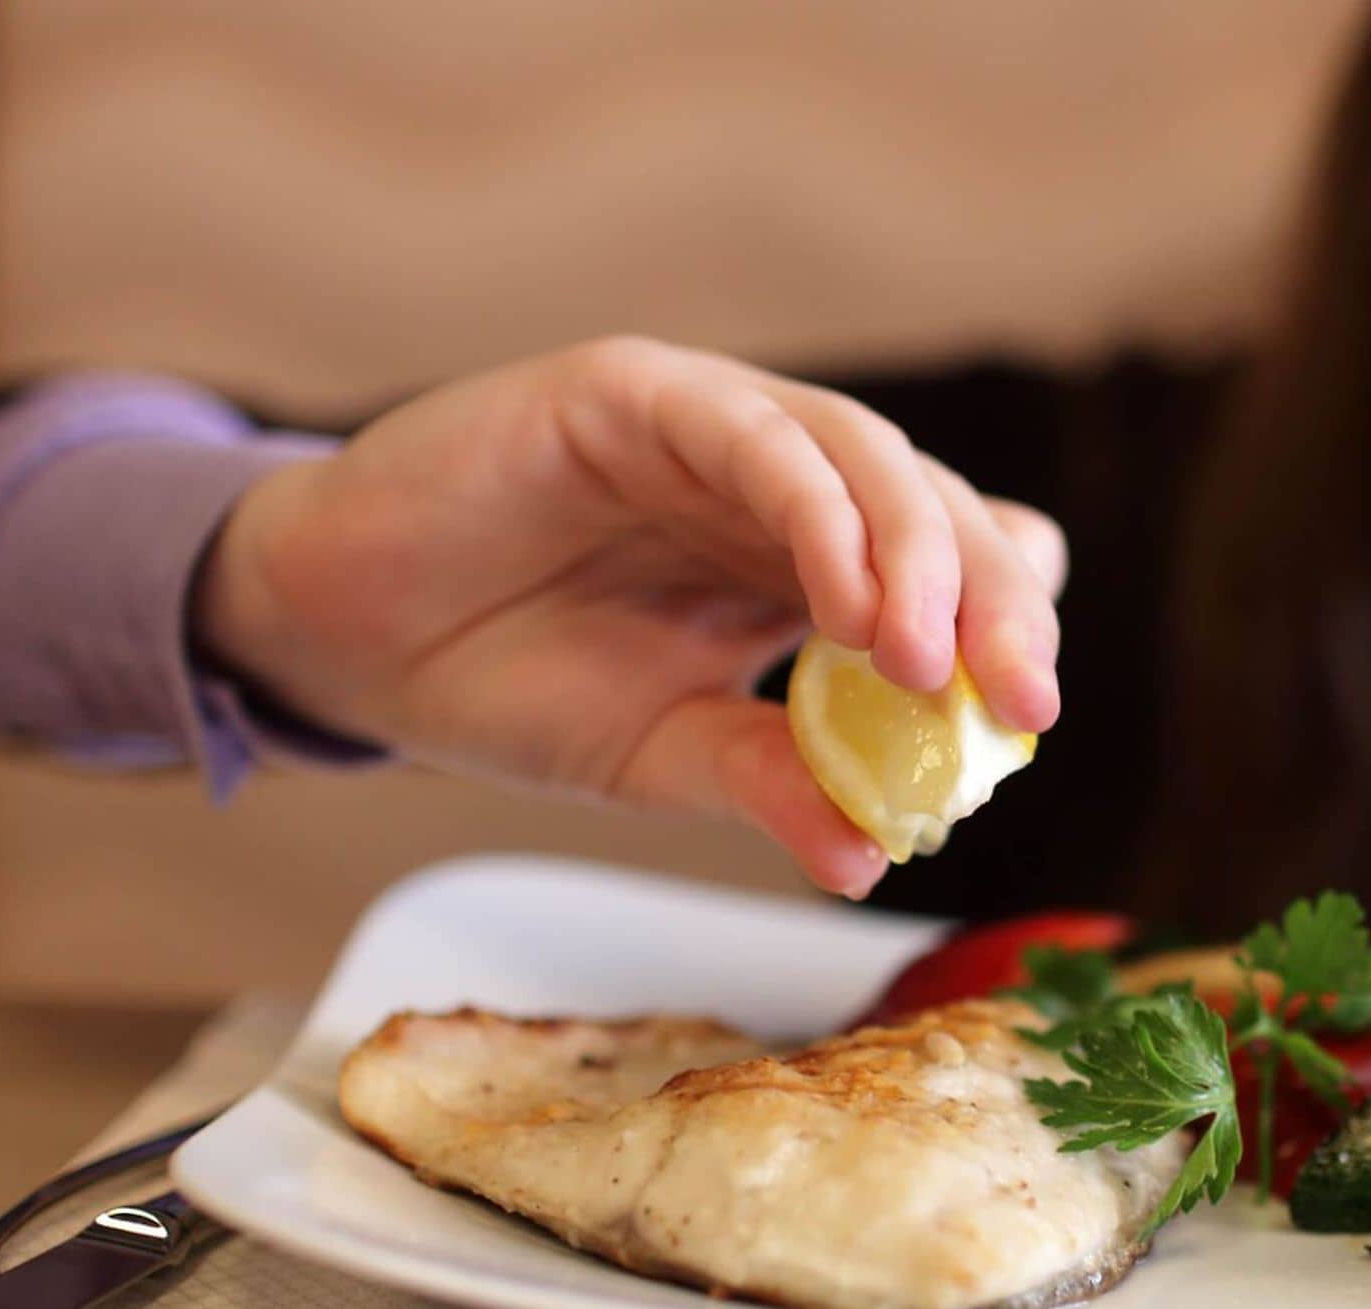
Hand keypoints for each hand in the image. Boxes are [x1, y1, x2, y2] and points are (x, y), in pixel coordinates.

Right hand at [195, 337, 1065, 897]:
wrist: (342, 636)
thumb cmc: (503, 679)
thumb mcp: (658, 754)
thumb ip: (767, 781)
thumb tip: (874, 856)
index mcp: (801, 564)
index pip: (948, 574)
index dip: (1003, 629)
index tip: (1028, 724)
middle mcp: (777, 485)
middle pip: (935, 509)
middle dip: (990, 602)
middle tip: (1019, 702)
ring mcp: (712, 426)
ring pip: (864, 457)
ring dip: (917, 557)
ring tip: (931, 664)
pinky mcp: (635, 391)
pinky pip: (752, 434)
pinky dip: (816, 513)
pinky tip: (848, 603)